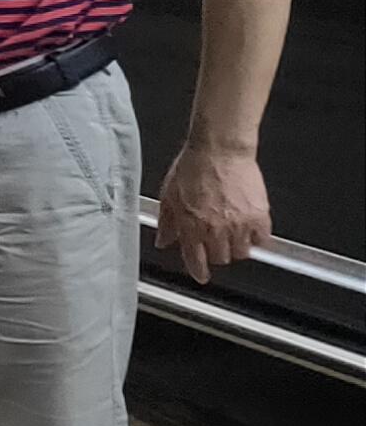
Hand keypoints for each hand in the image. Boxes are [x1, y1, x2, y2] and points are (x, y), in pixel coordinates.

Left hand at [156, 139, 271, 282]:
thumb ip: (167, 222)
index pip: (195, 260)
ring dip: (237, 247)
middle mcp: (215, 229)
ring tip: (233, 234)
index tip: (201, 275)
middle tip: (216, 242)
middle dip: (216, 253)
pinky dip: (257, 237)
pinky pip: (262, 239)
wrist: (220, 149)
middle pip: (221, 258)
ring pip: (242, 252)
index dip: (198, 270)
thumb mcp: (169, 195)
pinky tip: (250, 228)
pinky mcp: (260, 215)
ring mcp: (239, 224)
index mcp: (191, 225)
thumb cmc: (194, 167)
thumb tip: (163, 241)